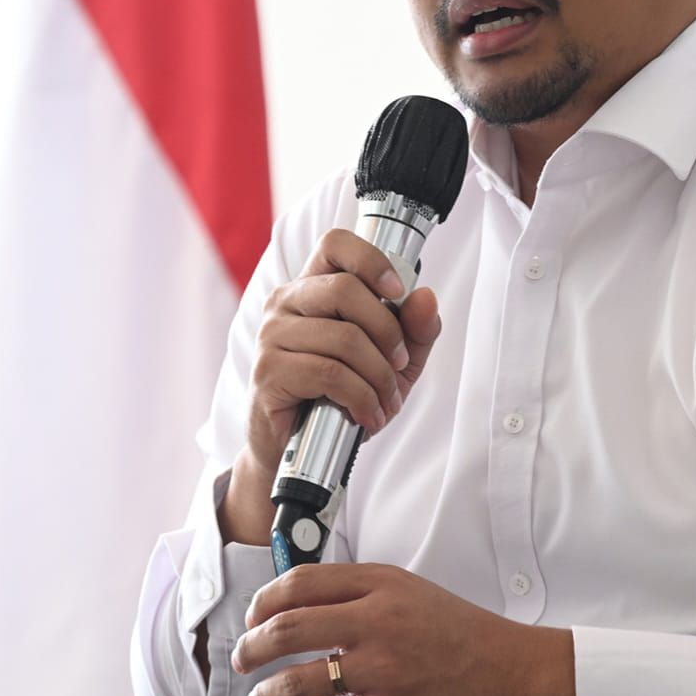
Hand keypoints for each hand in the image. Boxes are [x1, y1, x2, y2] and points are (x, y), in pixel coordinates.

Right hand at [224, 231, 443, 544]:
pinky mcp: (269, 372)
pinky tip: (367, 414)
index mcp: (314, 286)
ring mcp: (272, 336)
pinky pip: (329, 374)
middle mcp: (287, 302)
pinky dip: (361, 397)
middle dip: (388, 331)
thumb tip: (425, 297)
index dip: (371, 259)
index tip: (398, 290)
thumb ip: (415, 329)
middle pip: (346, 289)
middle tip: (399, 364)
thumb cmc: (343, 394)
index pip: (336, 244)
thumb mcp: (394, 361)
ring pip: (343, 337)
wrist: (301, 451)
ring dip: (379, 375)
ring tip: (386, 400)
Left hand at [230, 563, 579, 695]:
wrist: (512, 673)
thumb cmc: (462, 633)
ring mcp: (382, 668)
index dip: (265, 600)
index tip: (254, 616)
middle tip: (242, 658)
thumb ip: (363, 594)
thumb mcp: (412, 593)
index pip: (302, 582)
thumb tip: (302, 606)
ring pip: (297, 680)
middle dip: (252, 646)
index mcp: (383, 583)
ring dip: (266, 693)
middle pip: (288, 627)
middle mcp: (378, 620)